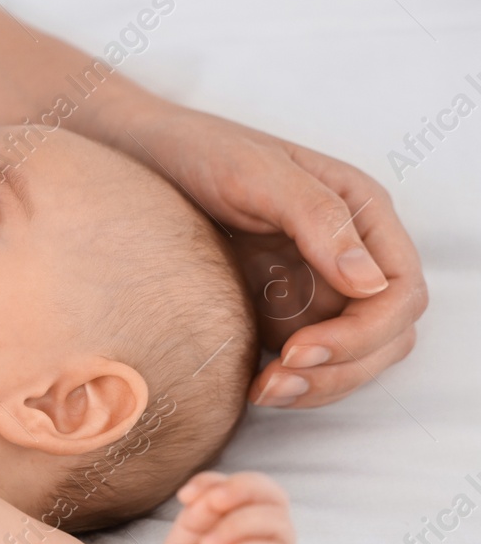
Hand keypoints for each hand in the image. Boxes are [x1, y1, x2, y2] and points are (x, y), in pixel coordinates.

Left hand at [107, 101, 424, 407]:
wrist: (143, 160)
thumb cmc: (202, 152)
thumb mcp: (256, 174)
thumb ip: (317, 219)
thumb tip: (371, 283)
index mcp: (363, 214)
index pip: (400, 294)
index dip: (363, 334)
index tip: (300, 350)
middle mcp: (352, 254)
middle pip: (386, 337)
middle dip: (341, 369)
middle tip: (274, 382)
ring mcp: (318, 286)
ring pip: (353, 359)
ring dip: (318, 386)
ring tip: (262, 391)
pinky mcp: (281, 310)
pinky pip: (308, 362)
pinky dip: (291, 382)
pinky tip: (250, 387)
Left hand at [146, 471, 295, 543]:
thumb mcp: (182, 542)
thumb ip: (199, 514)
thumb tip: (215, 493)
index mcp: (243, 525)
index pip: (251, 487)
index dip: (221, 481)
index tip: (185, 495)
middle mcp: (266, 540)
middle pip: (274, 497)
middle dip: (241, 490)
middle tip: (209, 505)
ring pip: (277, 524)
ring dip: (236, 526)